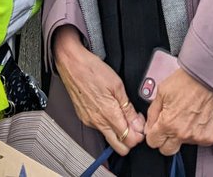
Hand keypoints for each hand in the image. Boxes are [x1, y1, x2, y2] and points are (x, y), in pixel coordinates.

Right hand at [52, 26, 144, 156]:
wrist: (71, 64)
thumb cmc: (92, 70)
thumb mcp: (117, 86)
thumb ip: (129, 109)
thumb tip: (138, 124)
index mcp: (108, 114)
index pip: (129, 140)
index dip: (139, 136)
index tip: (141, 126)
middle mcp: (98, 122)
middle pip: (119, 147)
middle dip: (130, 139)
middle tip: (134, 124)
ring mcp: (89, 121)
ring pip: (109, 138)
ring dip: (119, 131)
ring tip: (123, 113)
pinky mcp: (84, 118)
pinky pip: (100, 128)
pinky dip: (108, 124)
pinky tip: (111, 110)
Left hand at [144, 66, 212, 152]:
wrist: (211, 77)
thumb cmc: (188, 81)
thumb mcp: (162, 91)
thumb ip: (152, 113)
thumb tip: (148, 127)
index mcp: (168, 123)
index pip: (153, 142)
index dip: (154, 134)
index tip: (157, 129)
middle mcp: (183, 134)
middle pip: (168, 150)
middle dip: (166, 140)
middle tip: (172, 125)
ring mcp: (199, 137)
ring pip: (185, 144)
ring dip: (184, 134)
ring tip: (189, 115)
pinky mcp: (212, 137)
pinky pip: (201, 141)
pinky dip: (199, 132)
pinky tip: (199, 117)